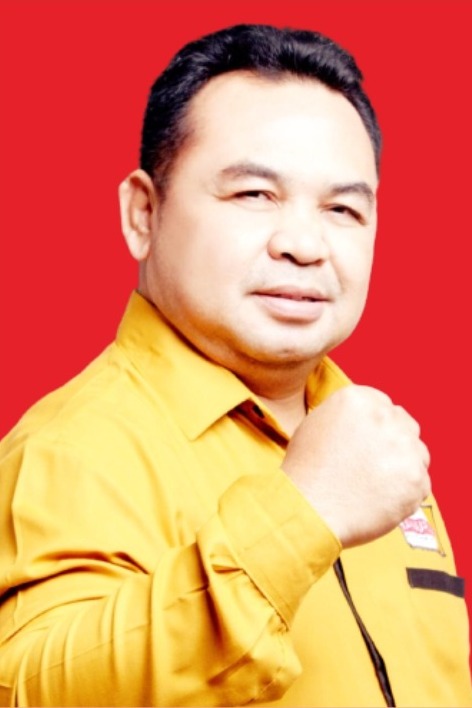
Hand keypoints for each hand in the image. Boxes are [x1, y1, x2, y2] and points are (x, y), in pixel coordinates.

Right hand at [282, 385, 430, 547]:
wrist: (309, 509)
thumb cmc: (306, 471)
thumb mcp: (316, 424)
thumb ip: (347, 415)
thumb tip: (366, 422)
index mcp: (358, 399)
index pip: (383, 405)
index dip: (375, 427)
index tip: (367, 444)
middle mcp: (385, 416)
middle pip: (405, 424)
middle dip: (394, 442)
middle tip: (373, 465)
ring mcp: (404, 447)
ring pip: (418, 453)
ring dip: (403, 466)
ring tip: (375, 485)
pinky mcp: (416, 478)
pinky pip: (421, 483)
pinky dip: (405, 494)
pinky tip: (380, 499)